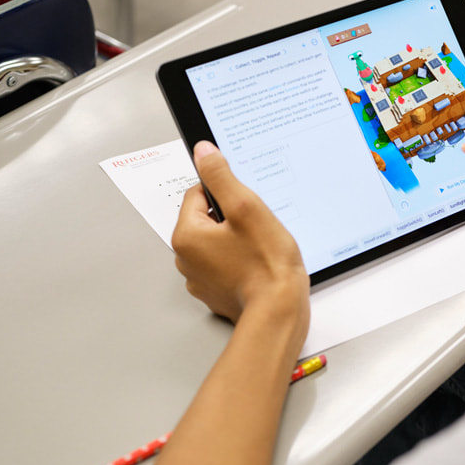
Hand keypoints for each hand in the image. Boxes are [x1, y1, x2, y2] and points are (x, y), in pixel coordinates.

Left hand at [172, 142, 309, 328]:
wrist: (278, 311)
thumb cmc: (266, 266)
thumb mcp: (246, 208)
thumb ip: (221, 177)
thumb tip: (203, 152)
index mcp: (187, 236)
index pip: (198, 195)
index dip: (227, 195)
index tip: (246, 207)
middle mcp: (186, 259)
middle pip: (208, 220)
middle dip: (232, 220)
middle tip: (256, 230)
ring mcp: (200, 279)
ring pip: (218, 243)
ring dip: (237, 241)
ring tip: (259, 250)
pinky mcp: (216, 293)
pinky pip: (226, 265)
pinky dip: (240, 262)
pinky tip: (258, 265)